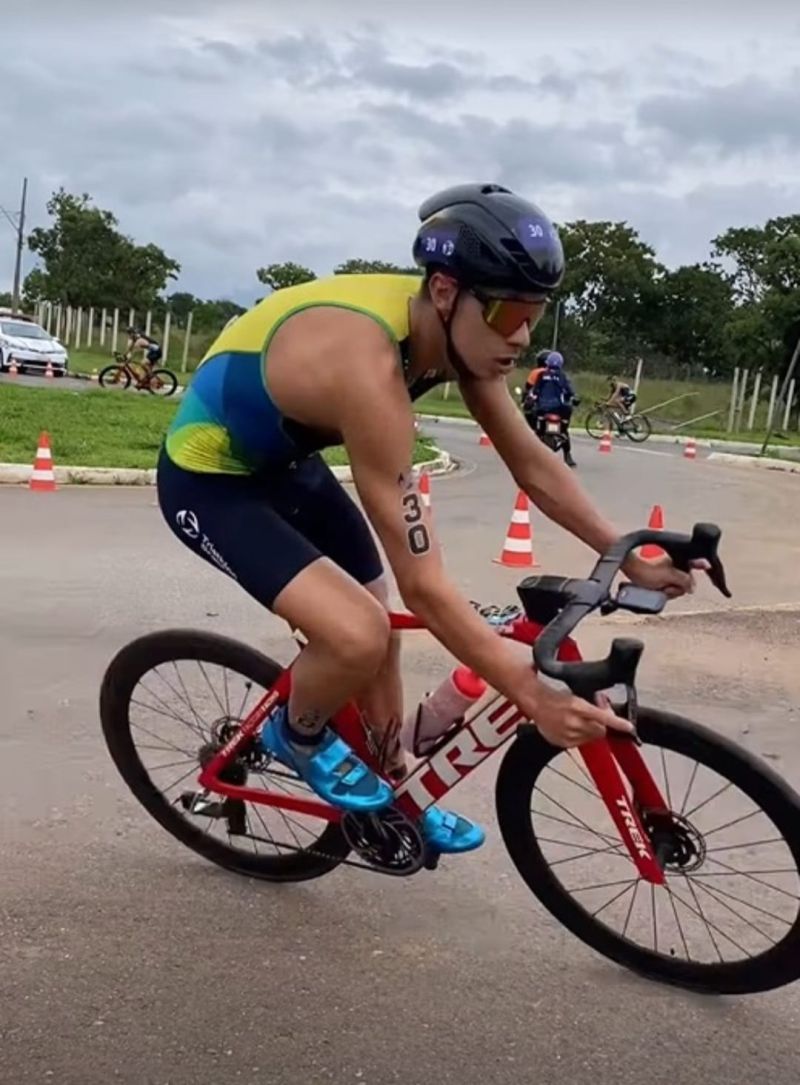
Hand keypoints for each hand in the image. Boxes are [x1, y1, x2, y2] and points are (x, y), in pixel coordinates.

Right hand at [511, 668, 633, 748]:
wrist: (534, 702)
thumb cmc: (555, 696)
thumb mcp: (577, 696)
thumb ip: (593, 704)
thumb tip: (607, 711)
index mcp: (578, 707)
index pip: (604, 718)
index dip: (618, 724)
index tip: (629, 728)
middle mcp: (573, 722)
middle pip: (600, 730)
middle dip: (602, 724)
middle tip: (595, 716)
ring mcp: (567, 734)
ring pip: (591, 738)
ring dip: (590, 731)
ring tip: (579, 721)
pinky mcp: (562, 743)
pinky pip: (579, 743)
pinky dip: (580, 737)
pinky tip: (571, 727)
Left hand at [622, 552, 709, 598]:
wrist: (631, 572)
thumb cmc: (647, 571)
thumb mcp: (669, 576)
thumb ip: (684, 581)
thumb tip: (692, 588)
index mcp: (680, 561)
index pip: (697, 564)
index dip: (703, 566)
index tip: (708, 567)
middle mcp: (677, 568)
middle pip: (687, 584)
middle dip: (678, 588)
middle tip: (667, 587)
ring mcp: (671, 576)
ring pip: (679, 589)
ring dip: (670, 591)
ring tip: (660, 588)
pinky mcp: (665, 583)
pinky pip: (671, 592)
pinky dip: (665, 593)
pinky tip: (659, 591)